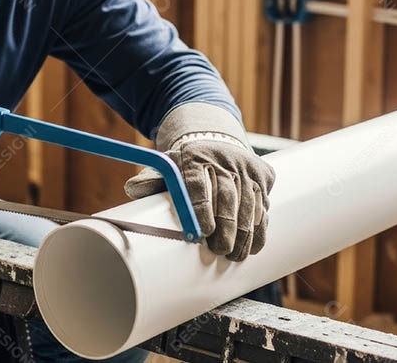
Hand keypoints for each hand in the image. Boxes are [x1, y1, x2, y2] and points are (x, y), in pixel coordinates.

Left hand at [124, 102, 274, 260]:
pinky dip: (260, 227)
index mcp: (194, 155)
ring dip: (245, 232)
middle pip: (227, 194)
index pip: (198, 182)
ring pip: (249, 202)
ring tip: (235, 255)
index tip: (203, 232)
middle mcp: (223, 157)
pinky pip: (264, 203)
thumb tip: (132, 189)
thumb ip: (150, 181)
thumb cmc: (186, 165)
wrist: (215, 141)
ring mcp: (246, 166)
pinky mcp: (264, 174)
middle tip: (220, 251)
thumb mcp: (167, 168)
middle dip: (226, 226)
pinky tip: (254, 246)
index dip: (201, 208)